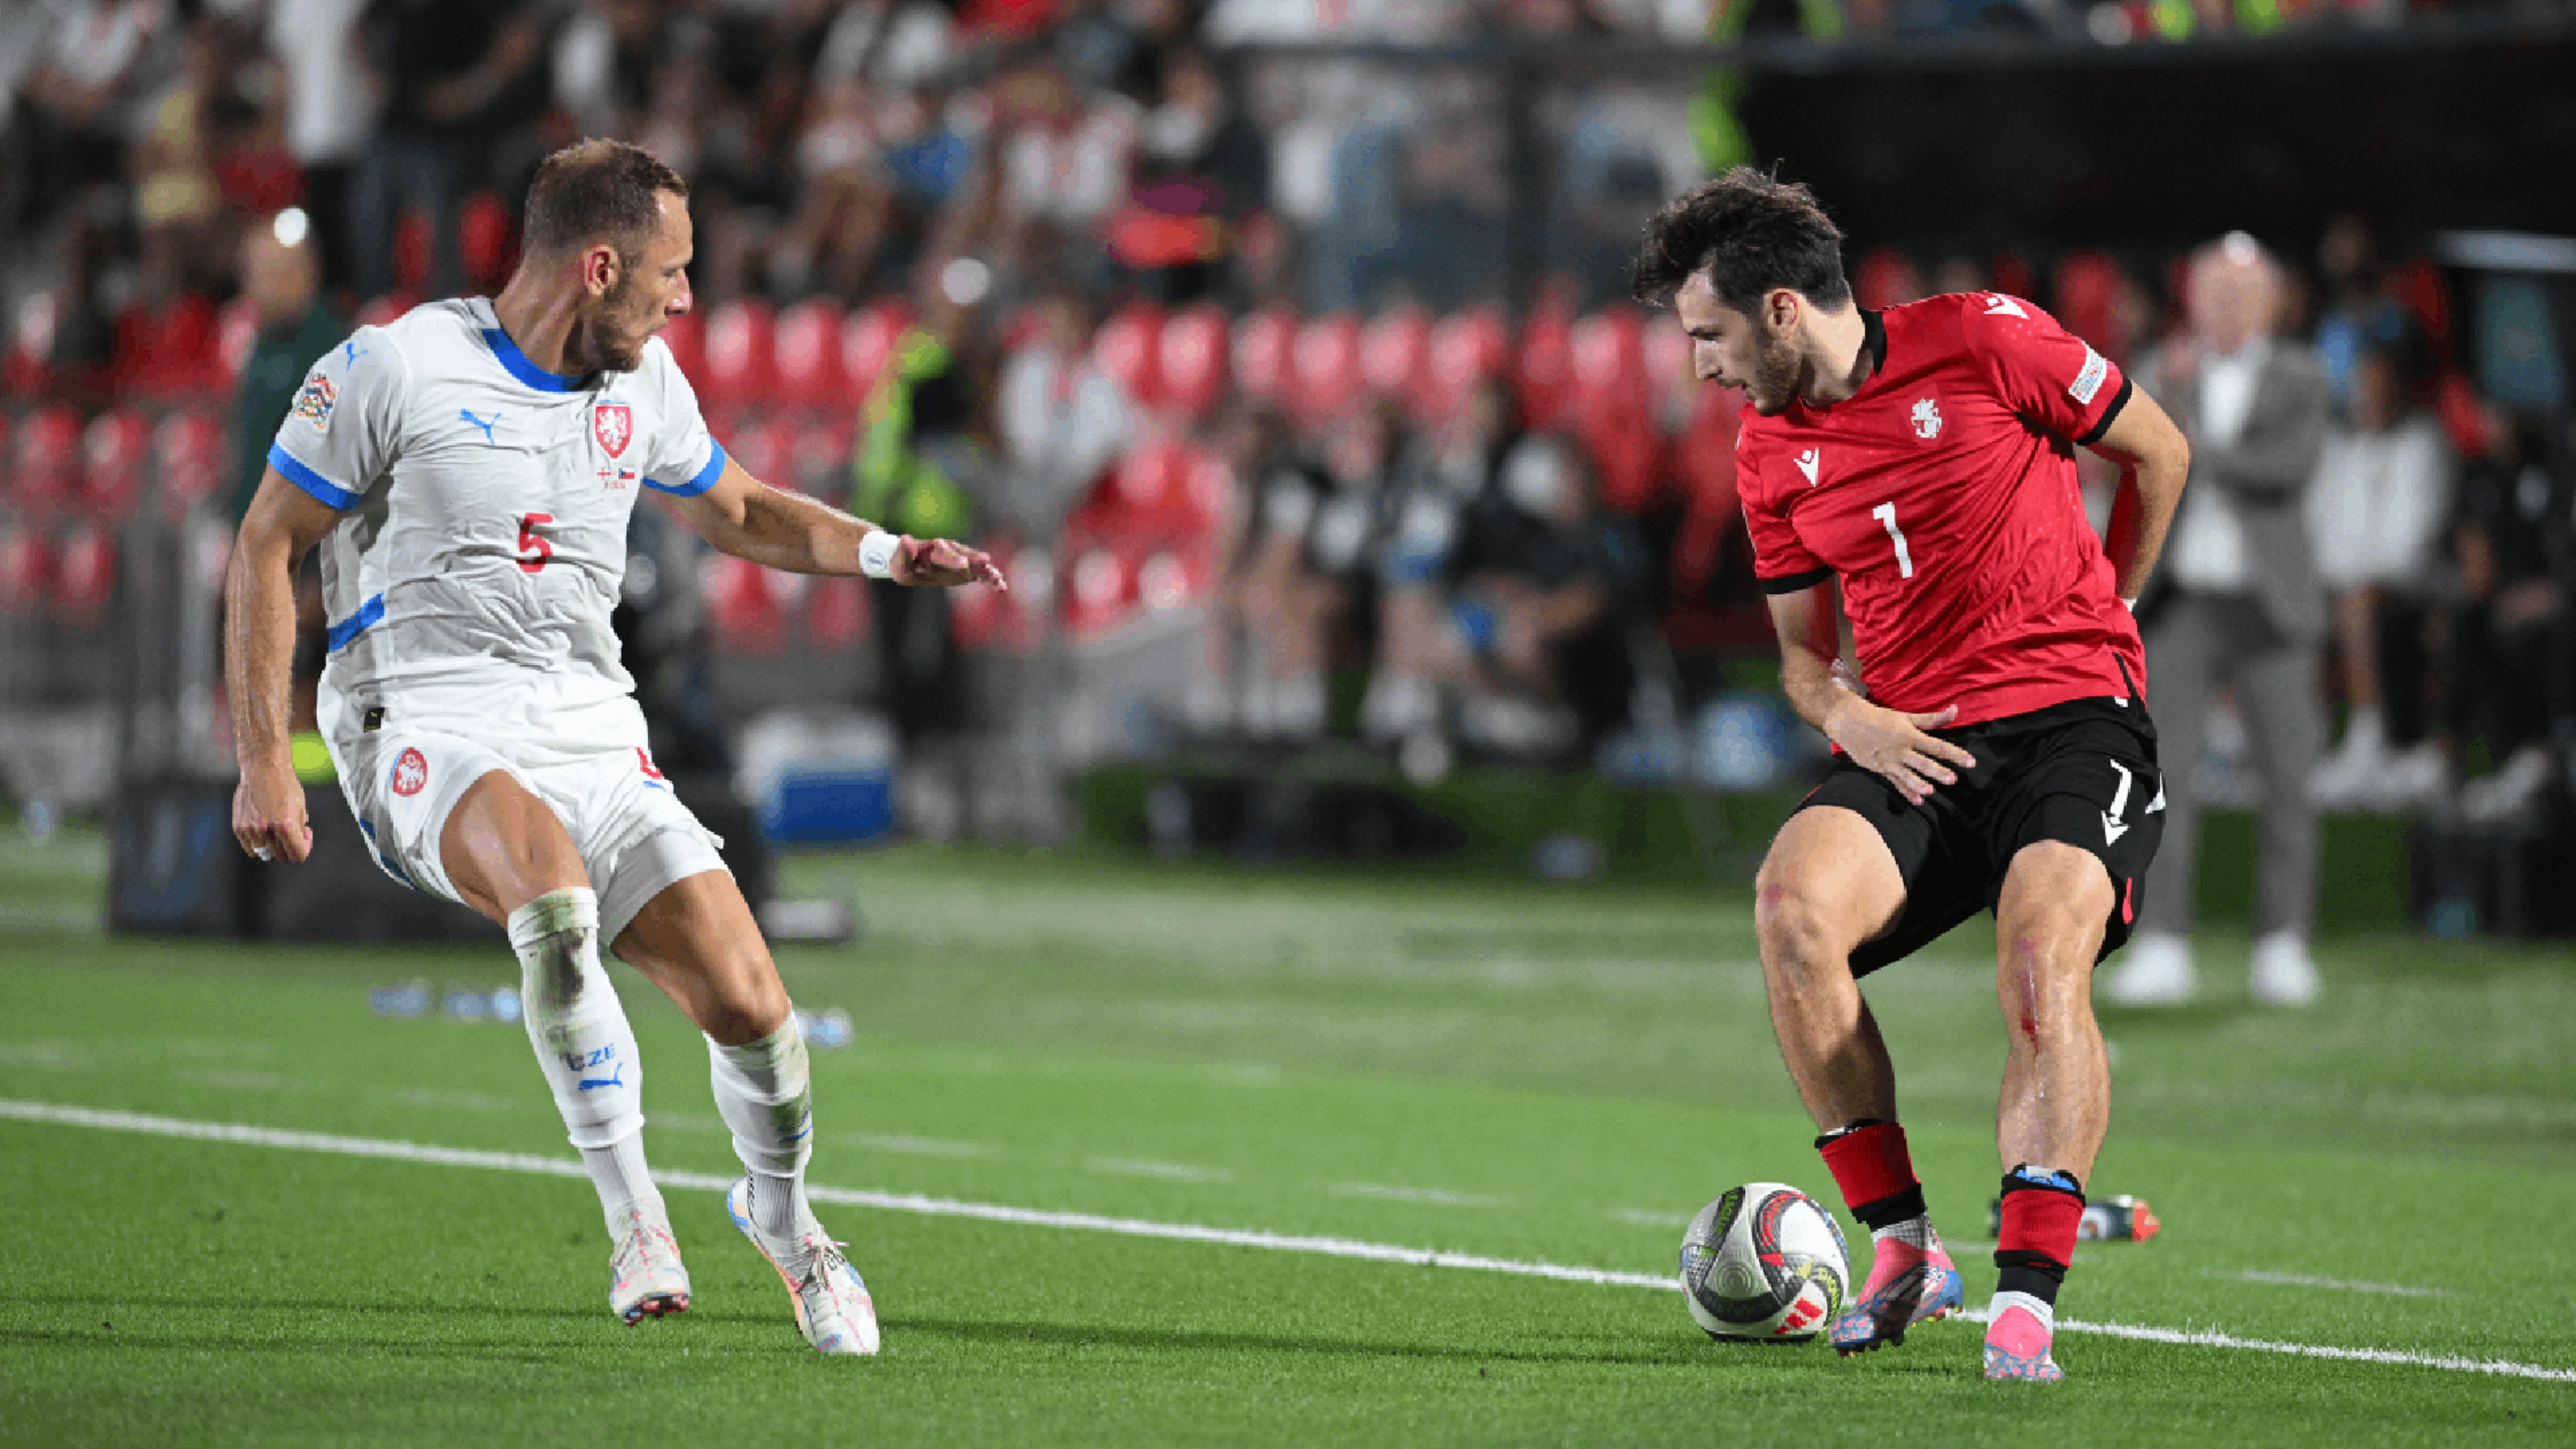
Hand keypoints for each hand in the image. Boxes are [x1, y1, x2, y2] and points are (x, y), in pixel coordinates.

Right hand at [233, 758, 312, 863]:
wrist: (262, 768)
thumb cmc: (284, 784)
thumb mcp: (301, 806)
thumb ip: (300, 829)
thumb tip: (299, 843)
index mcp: (285, 824)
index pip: (298, 855)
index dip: (304, 850)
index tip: (304, 840)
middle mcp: (266, 829)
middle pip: (282, 856)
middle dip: (290, 847)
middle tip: (292, 832)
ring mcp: (250, 829)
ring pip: (265, 853)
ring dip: (274, 845)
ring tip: (277, 829)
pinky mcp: (238, 827)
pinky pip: (250, 848)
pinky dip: (259, 843)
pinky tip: (264, 829)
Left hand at [892, 535, 1007, 589]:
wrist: (910, 563)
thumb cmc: (903, 564)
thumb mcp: (899, 562)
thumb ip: (904, 552)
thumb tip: (905, 538)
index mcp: (935, 548)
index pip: (945, 552)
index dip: (954, 557)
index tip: (963, 562)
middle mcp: (951, 552)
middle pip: (965, 555)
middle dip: (975, 560)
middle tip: (986, 563)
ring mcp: (960, 561)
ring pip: (975, 564)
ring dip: (986, 570)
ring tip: (997, 577)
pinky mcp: (966, 571)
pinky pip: (980, 575)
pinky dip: (990, 580)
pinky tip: (1002, 588)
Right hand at [1825, 699, 1975, 806]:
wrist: (1848, 722)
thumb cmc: (1879, 717)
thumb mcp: (1906, 716)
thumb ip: (1932, 718)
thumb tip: (1955, 710)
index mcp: (1909, 735)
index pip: (1936, 746)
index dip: (1954, 754)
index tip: (1970, 762)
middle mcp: (1900, 749)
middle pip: (1922, 762)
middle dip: (1937, 771)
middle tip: (1952, 779)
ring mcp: (1890, 761)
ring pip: (1907, 775)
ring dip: (1919, 783)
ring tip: (1931, 791)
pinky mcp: (1881, 769)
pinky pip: (1895, 782)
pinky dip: (1906, 791)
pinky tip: (1918, 801)